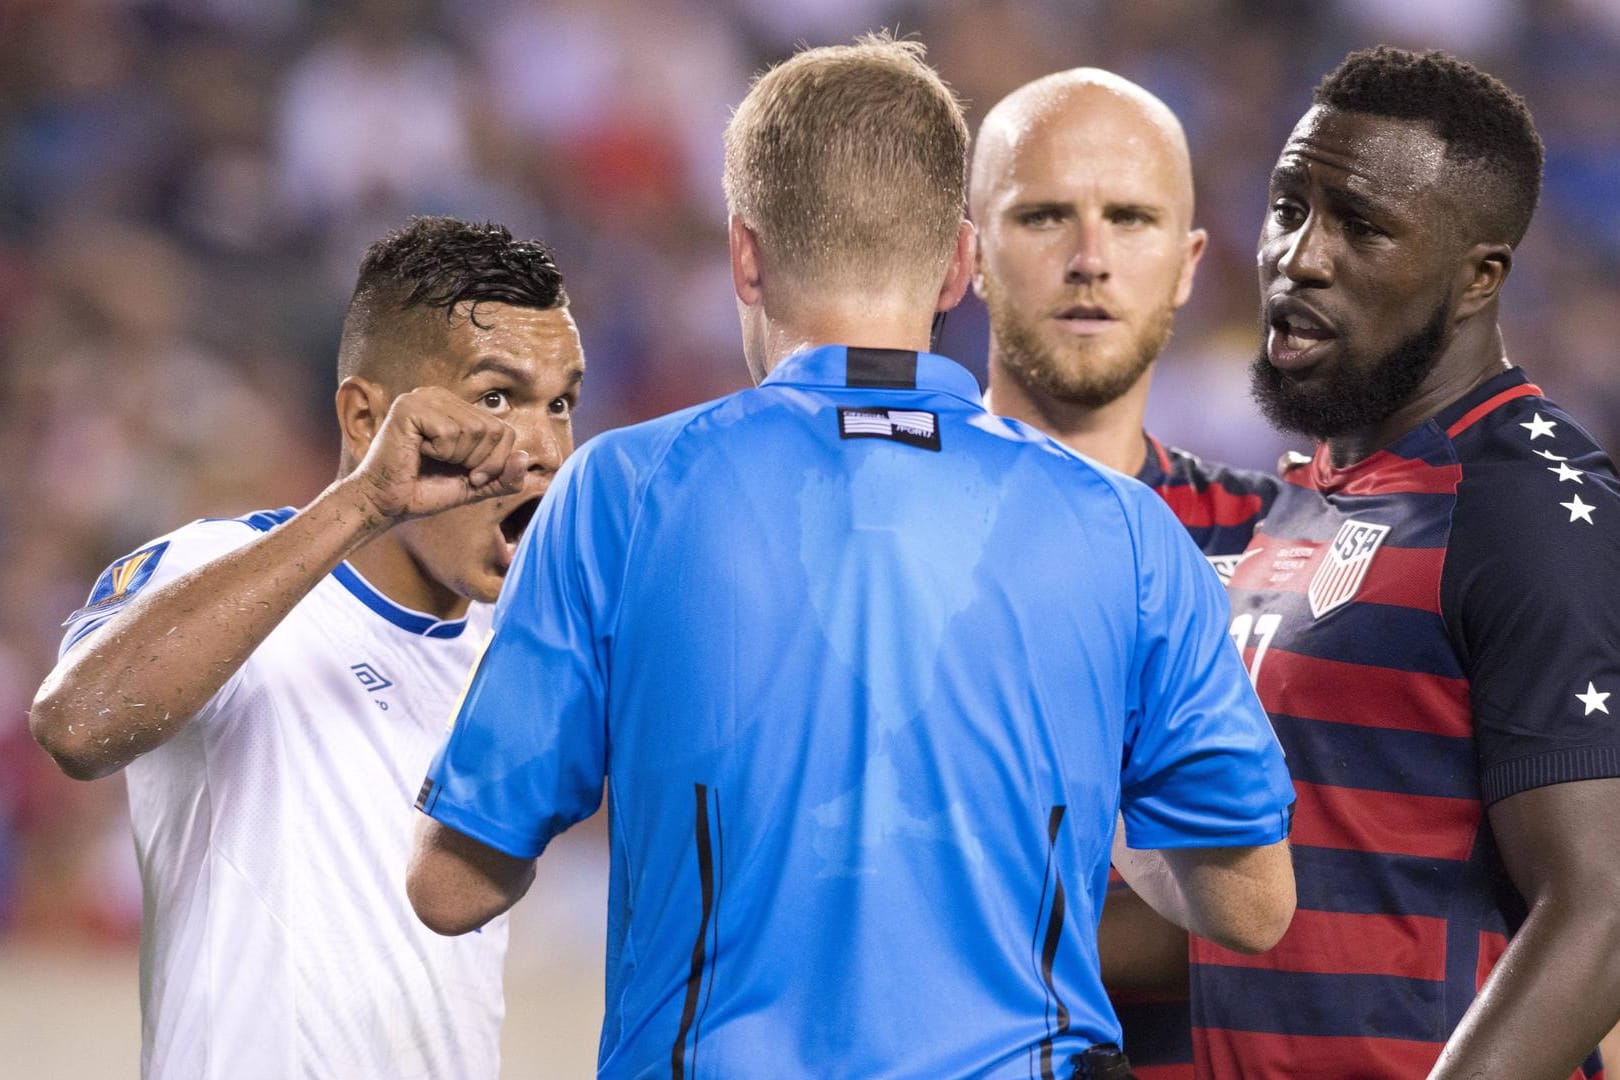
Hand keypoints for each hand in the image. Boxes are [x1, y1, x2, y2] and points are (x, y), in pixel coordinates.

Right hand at [349, 387, 529, 522]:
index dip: (495, 462)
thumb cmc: (425, 492)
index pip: (503, 430)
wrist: (385, 504)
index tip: (471, 477)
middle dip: (480, 462)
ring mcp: (423, 397)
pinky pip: (450, 432)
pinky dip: (440, 452)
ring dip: (458, 458)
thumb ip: (504, 476)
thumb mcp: (475, 486)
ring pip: (474, 430)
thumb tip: (525, 456)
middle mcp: (439, 396)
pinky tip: (418, 452)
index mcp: (455, 408)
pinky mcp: (409, 407)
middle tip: (452, 471)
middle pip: (494, 429)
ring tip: (432, 460)